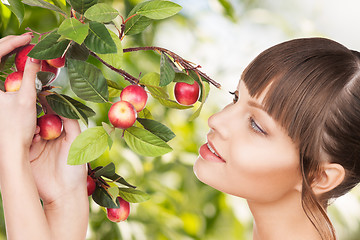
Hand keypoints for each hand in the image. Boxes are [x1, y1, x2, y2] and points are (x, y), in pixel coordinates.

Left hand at [0, 33, 39, 157]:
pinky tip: (19, 65)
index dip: (13, 42)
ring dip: (7, 53)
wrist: (10, 149)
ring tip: (23, 47)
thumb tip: (36, 55)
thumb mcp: (27, 98)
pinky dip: (7, 65)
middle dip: (9, 44)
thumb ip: (31, 74)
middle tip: (27, 40)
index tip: (30, 38)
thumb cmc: (17, 126)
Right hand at [29, 94, 86, 204]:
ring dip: (27, 122)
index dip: (46, 102)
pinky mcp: (26, 155)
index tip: (40, 92)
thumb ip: (71, 122)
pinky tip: (27, 133)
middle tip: (28, 101)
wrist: (65, 193)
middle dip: (32, 110)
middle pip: (37, 118)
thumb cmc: (75, 167)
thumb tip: (62, 103)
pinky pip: (21, 141)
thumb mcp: (77, 142)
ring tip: (29, 119)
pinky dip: (22, 135)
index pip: (51, 113)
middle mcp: (47, 136)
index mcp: (61, 132)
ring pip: (27, 128)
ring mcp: (35, 145)